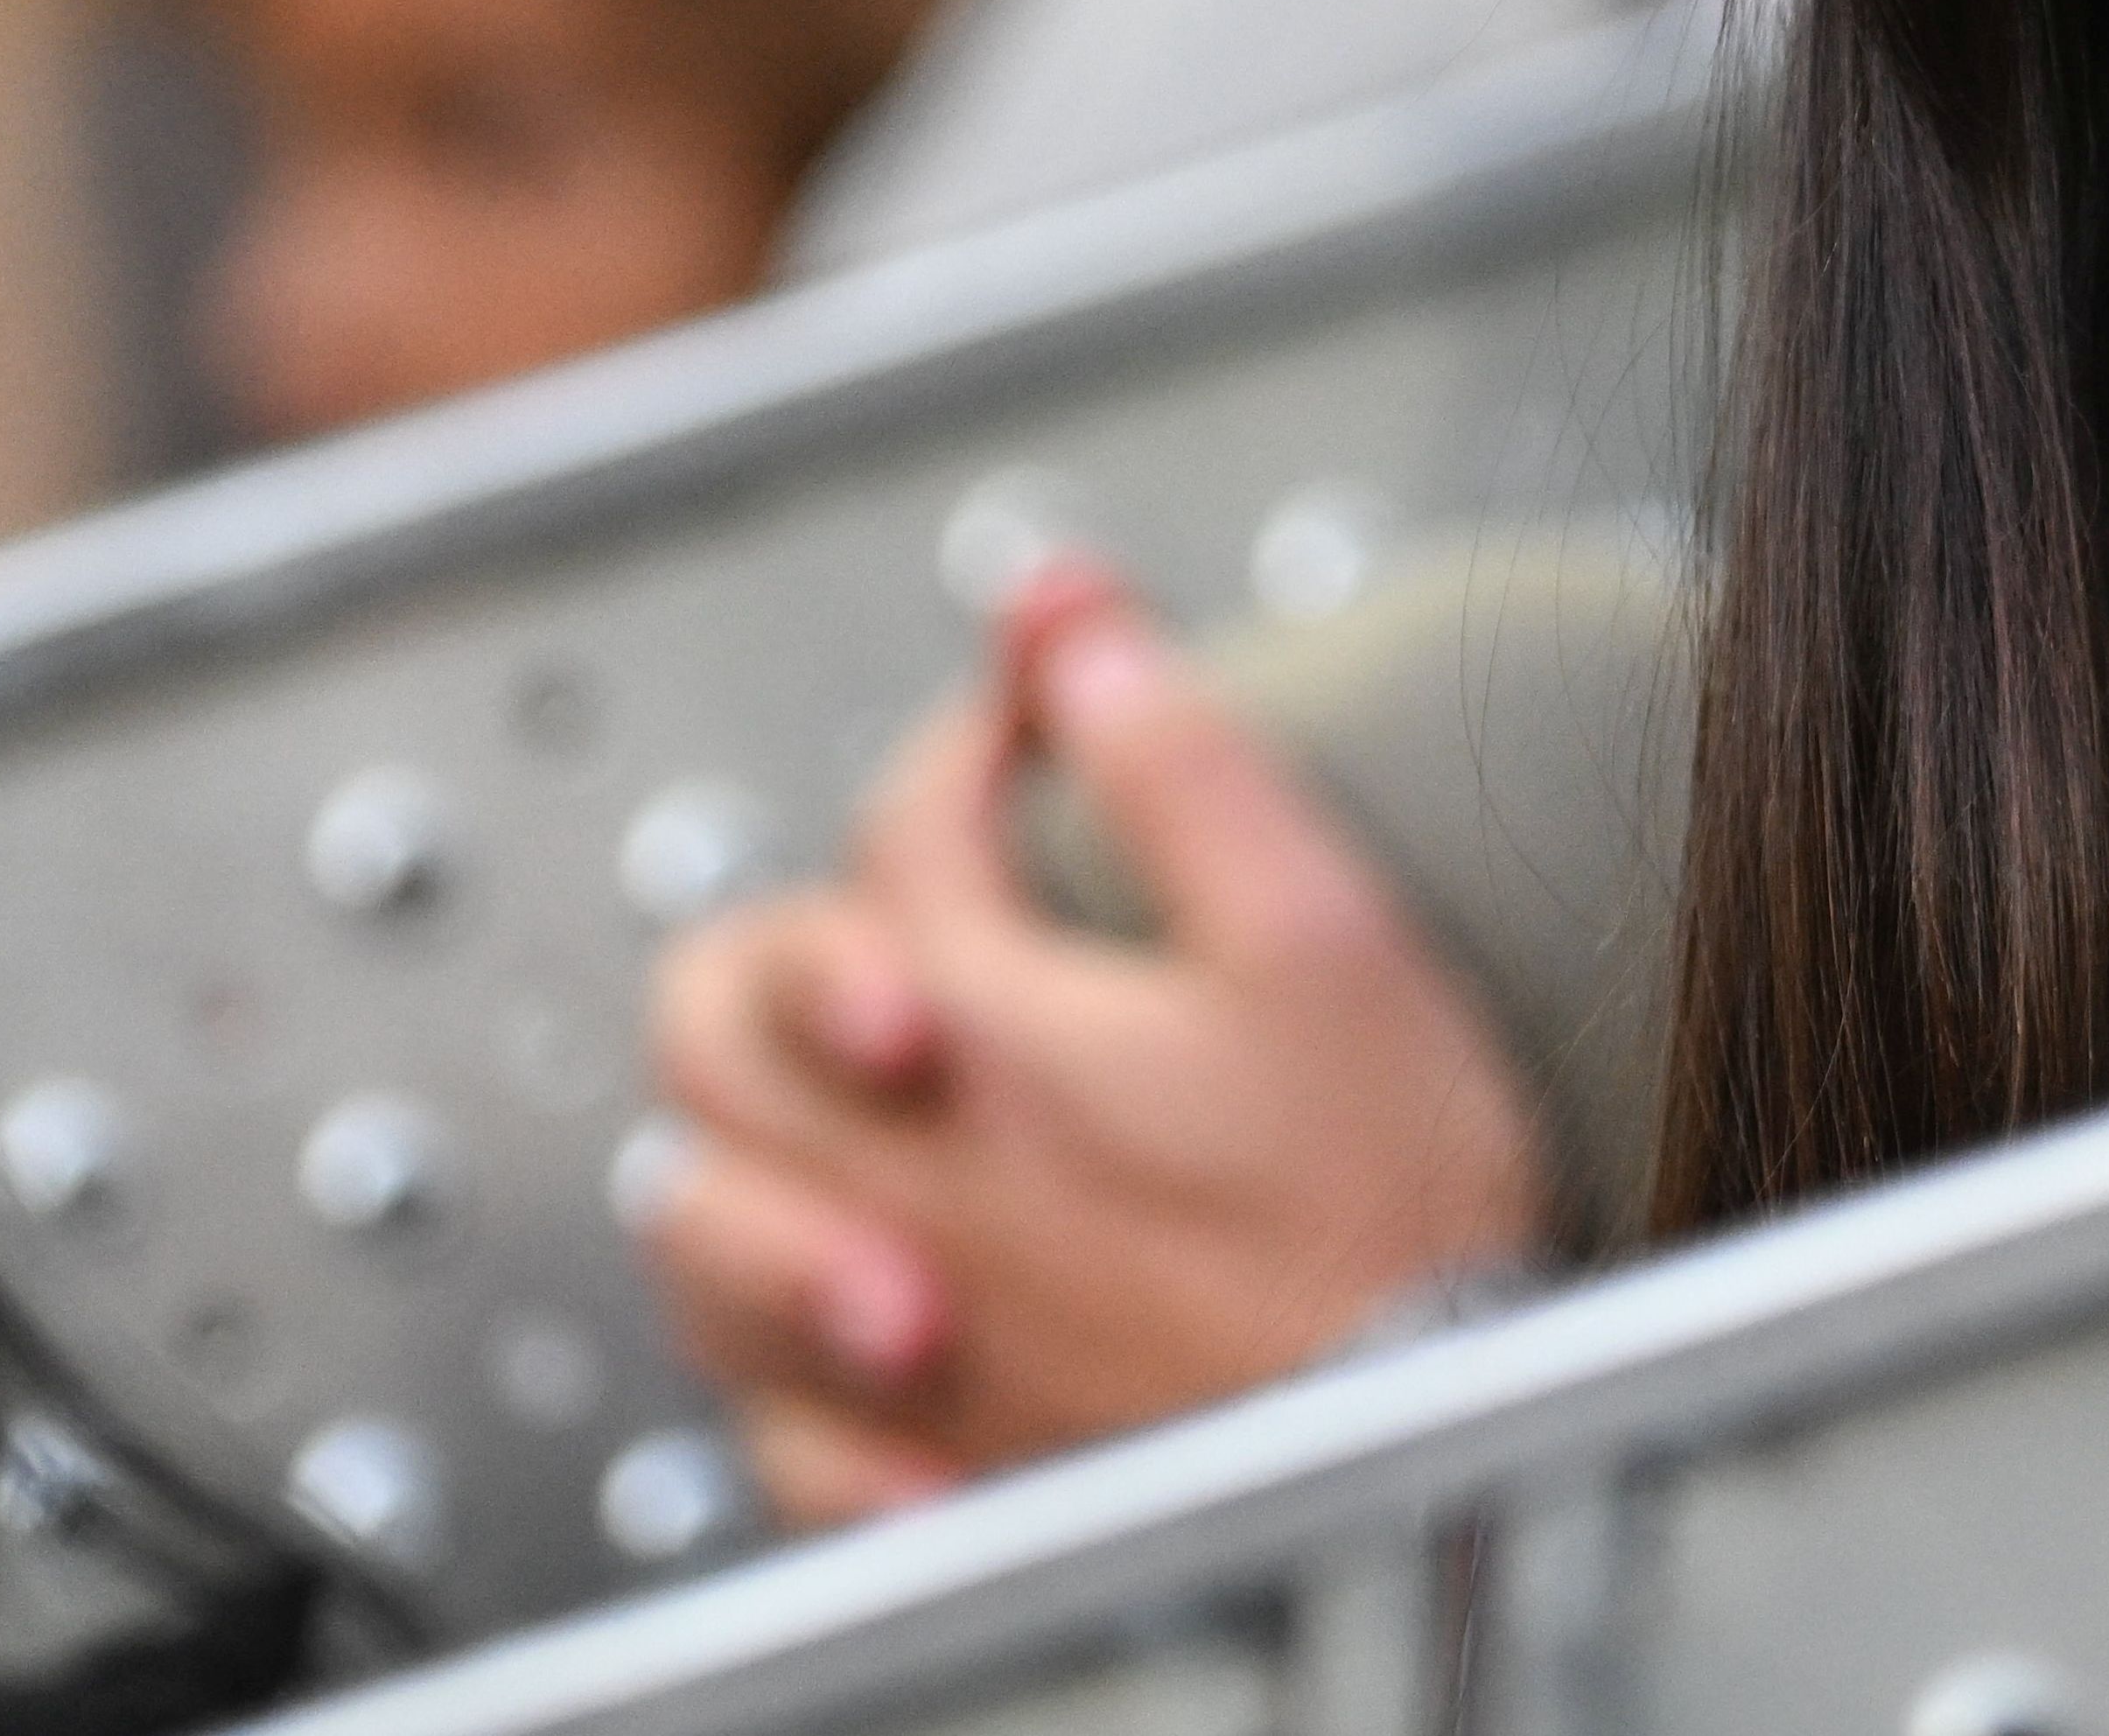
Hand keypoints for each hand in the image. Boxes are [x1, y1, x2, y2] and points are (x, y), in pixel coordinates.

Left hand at [639, 563, 1547, 1519]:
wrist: (1411, 1472)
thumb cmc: (1387, 1220)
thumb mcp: (1322, 942)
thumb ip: (1184, 772)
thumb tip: (1073, 632)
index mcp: (984, 1036)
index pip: (906, 827)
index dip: (979, 732)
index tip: (1046, 710)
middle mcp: (896, 1184)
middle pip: (718, 1019)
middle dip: (798, 933)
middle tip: (905, 930)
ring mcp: (882, 1343)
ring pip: (697, 1222)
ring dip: (749, 1142)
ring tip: (853, 1116)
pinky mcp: (906, 1476)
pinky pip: (766, 1422)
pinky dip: (792, 1360)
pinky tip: (874, 1324)